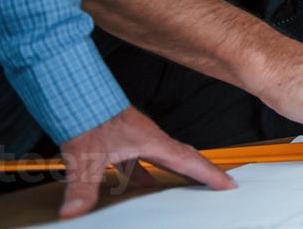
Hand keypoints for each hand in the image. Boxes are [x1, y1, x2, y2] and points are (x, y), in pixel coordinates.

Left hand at [58, 106, 234, 217]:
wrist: (77, 91)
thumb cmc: (87, 114)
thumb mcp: (86, 155)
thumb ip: (83, 186)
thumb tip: (75, 211)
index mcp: (151, 141)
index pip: (188, 160)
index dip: (209, 173)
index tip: (227, 183)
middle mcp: (148, 139)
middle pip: (183, 158)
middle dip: (201, 172)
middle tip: (216, 184)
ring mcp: (135, 138)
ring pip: (162, 159)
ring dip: (172, 174)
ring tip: (179, 190)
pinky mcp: (121, 139)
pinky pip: (139, 161)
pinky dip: (142, 174)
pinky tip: (131, 185)